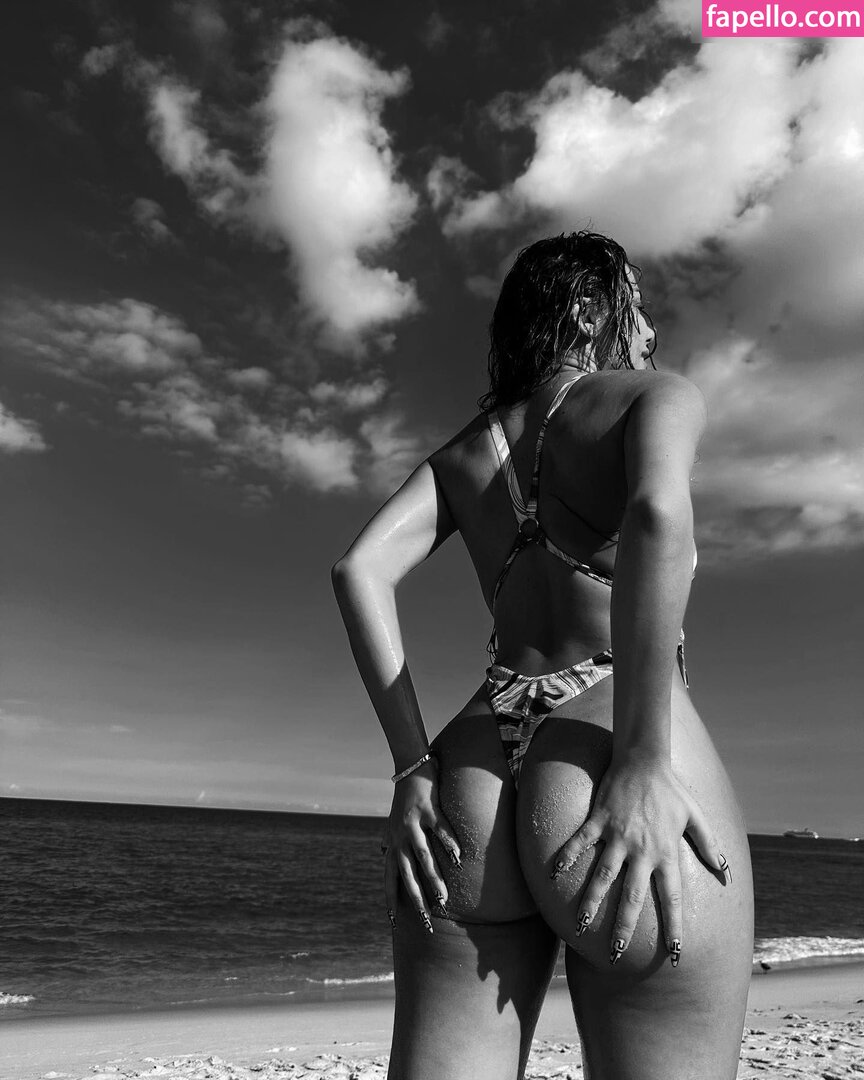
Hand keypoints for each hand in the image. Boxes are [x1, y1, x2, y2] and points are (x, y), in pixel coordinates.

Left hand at [382, 757, 460, 932]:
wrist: (410, 767)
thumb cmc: (403, 797)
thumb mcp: (391, 820)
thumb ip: (387, 838)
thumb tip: (382, 852)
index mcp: (393, 842)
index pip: (389, 875)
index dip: (390, 897)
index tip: (393, 920)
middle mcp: (400, 836)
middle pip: (406, 872)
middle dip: (415, 897)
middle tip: (426, 919)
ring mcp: (413, 823)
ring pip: (423, 856)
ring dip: (433, 878)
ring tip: (444, 897)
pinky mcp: (428, 809)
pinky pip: (440, 829)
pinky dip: (449, 843)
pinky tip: (459, 857)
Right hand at [551, 754, 730, 966]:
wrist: (644, 759)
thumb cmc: (671, 790)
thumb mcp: (696, 817)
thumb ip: (709, 846)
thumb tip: (725, 873)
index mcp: (666, 852)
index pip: (672, 898)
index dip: (674, 927)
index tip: (674, 953)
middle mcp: (641, 850)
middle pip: (632, 897)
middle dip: (623, 927)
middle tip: (616, 952)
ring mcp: (617, 836)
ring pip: (602, 876)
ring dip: (591, 902)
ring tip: (581, 926)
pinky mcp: (598, 820)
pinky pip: (580, 842)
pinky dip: (566, 857)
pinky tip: (554, 874)